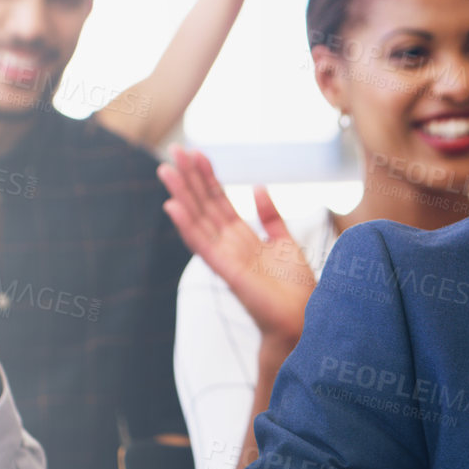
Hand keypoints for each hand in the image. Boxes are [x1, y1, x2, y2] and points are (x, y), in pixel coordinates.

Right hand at [158, 146, 313, 347]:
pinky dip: (187, 226)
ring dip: (181, 195)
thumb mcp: (285, 243)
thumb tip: (257, 186)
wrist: (303, 319)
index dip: (207, 177)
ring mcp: (225, 258)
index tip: (196, 152)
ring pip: (198, 220)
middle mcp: (229, 245)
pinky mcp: (226, 271)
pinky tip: (172, 206)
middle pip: (205, 205)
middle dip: (190, 178)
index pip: (219, 201)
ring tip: (165, 170)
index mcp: (242, 237)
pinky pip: (203, 245)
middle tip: (173, 150)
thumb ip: (270, 216)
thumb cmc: (296, 287)